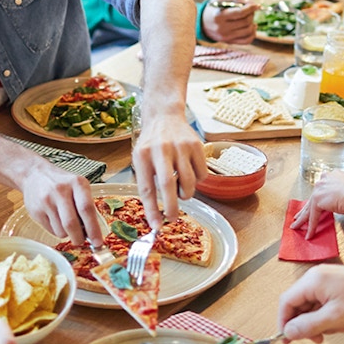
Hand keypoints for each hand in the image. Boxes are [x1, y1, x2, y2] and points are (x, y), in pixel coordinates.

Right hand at [20, 161, 103, 245]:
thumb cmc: (62, 183)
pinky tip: (55, 219)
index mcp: (77, 183)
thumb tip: (92, 233)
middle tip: (81, 240)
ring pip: (61, 230)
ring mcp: (46, 201)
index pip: (86, 209)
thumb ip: (86, 206)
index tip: (98, 242)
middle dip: (79, 238)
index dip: (93, 228)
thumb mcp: (77, 187)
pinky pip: (51, 230)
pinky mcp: (36, 211)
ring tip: (66, 223)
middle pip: (71, 223)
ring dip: (67, 234)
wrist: (34, 175)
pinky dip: (57, 231)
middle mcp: (61, 191)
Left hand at [132, 109, 207, 230]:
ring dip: (185, 194)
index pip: (147, 188)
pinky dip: (197, 181)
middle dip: (171, 207)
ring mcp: (181, 146)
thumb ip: (146, 182)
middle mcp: (161, 149)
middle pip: (168, 185)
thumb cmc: (151, 145)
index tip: (156, 226)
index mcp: (143, 154)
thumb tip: (155, 216)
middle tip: (172, 218)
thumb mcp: (141, 159)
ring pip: (189, 183)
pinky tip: (188, 172)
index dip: (152, 210)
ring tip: (180, 190)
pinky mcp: (197, 146)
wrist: (165, 117)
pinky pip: (202, 175)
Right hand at [201, 0, 259, 44]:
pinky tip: (251, 27)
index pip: (240, 13)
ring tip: (250, 17)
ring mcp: (226, 37)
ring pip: (248, 31)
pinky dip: (253, 33)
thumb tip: (249, 3)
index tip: (256, 5)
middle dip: (252, 14)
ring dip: (253, 23)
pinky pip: (247, 40)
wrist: (203, 23)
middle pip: (246, 22)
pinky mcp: (230, 42)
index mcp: (218, 16)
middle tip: (250, 10)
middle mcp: (222, 28)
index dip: (250, 8)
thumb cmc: (213, 8)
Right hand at [277, 265, 343, 343]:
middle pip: (298, 303)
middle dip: (307, 324)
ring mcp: (327, 279)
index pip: (286, 301)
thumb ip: (308, 325)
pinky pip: (323, 302)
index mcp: (312, 281)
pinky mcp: (336, 284)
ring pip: (312, 305)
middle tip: (319, 339)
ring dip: (320, 321)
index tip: (288, 339)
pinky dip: (328, 315)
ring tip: (338, 329)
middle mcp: (316, 277)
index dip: (284, 321)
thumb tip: (288, 332)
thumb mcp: (335, 318)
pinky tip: (343, 322)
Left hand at [290, 169, 343, 238]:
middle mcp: (323, 180)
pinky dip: (311, 227)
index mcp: (332, 175)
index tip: (312, 203)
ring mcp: (319, 190)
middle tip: (298, 216)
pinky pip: (313, 217)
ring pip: (309, 208)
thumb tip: (342, 198)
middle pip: (312, 198)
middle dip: (304, 209)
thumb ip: (342, 190)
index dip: (316, 197)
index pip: (321, 189)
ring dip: (302, 219)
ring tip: (296, 226)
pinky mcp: (317, 201)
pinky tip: (309, 234)